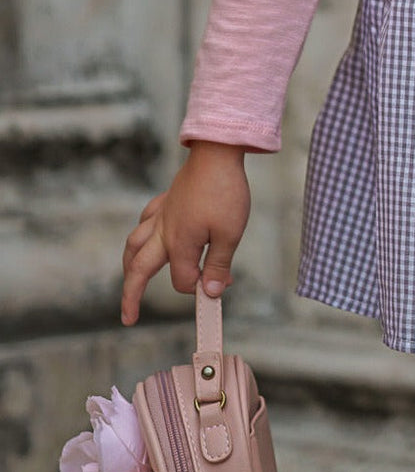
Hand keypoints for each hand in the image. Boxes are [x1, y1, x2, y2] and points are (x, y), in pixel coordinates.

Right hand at [121, 141, 250, 324]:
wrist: (218, 153)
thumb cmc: (225, 191)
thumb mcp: (230, 233)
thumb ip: (219, 265)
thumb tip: (212, 292)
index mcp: (179, 244)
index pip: (184, 281)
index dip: (201, 288)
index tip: (220, 285)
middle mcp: (164, 232)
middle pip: (138, 269)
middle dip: (131, 297)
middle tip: (128, 318)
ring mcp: (163, 214)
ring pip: (134, 243)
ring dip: (129, 265)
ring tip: (129, 280)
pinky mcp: (167, 200)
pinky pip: (146, 219)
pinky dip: (142, 232)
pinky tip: (148, 234)